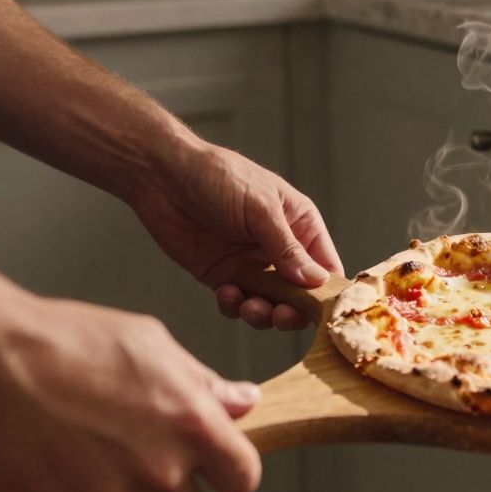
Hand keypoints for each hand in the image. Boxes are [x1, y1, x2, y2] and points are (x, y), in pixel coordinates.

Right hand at [0, 294, 261, 491]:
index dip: (228, 470)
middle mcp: (158, 472)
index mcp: (192, 426)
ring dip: (111, 484)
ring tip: (76, 434)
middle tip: (130, 445)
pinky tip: (48, 451)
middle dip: (166, 484)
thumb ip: (203, 384)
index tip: (215, 463)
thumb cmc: (65, 342)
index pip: (241, 477)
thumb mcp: (150, 344)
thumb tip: (243, 401)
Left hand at [126, 141, 341, 330]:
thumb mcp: (261, 208)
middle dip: (292, 310)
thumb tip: (316, 281)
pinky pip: (237, 303)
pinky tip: (225, 293)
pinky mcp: (223, 276)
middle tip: (281, 315)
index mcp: (299, 225)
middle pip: (300, 294)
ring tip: (249, 306)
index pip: (326, 266)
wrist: (162, 176)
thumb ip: (287, 247)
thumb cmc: (219, 176)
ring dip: (263, 313)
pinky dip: (234, 306)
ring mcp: (251, 264)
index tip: (322, 313)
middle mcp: (279, 248)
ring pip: (269, 305)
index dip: (327, 292)